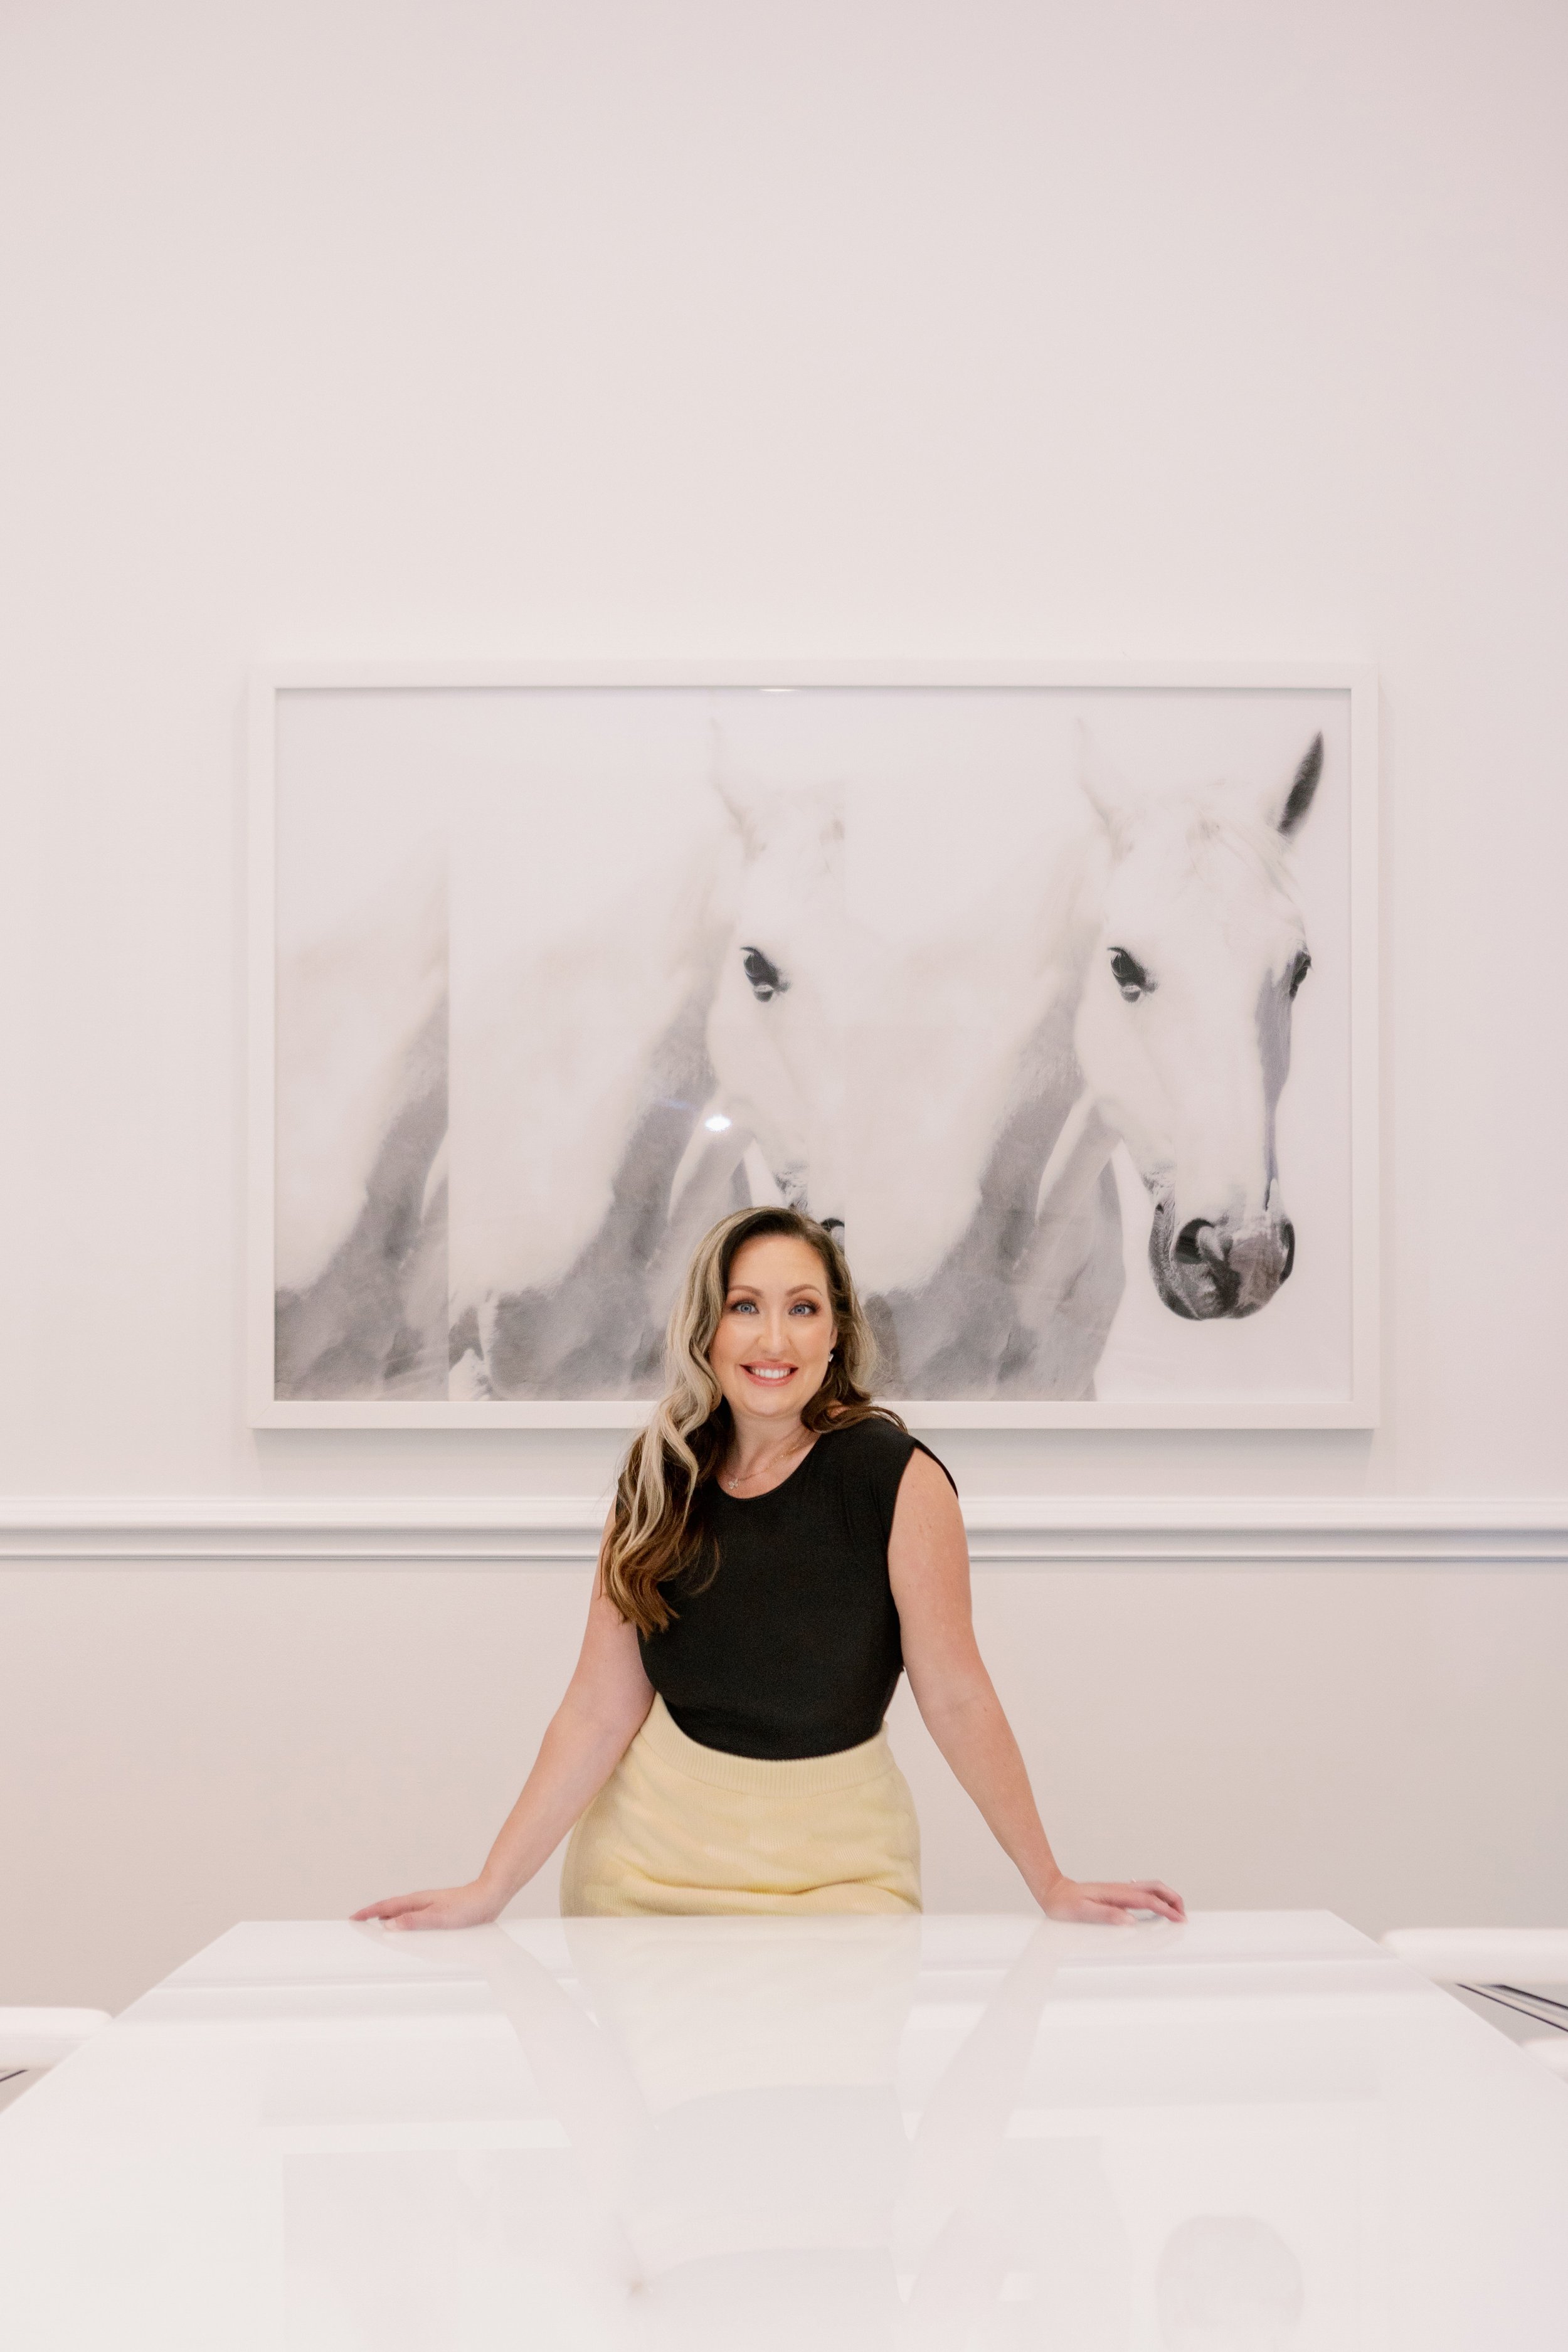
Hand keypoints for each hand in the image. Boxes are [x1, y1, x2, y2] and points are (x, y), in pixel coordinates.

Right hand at [351, 1881, 502, 1931]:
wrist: (489, 1897)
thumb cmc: (467, 1907)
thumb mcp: (438, 1917)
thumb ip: (413, 1921)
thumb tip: (388, 1925)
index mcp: (416, 1902)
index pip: (386, 1907)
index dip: (368, 1913)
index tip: (353, 1918)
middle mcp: (420, 1903)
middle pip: (390, 1910)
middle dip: (373, 1917)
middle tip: (358, 1925)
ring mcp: (428, 1908)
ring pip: (402, 1915)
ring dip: (388, 1921)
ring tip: (376, 1930)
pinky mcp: (438, 1914)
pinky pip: (414, 1919)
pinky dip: (404, 1925)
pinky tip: (407, 1933)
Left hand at [1038, 1876, 1184, 1924]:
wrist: (1054, 1893)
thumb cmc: (1065, 1904)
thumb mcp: (1083, 1912)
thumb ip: (1107, 1915)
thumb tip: (1130, 1920)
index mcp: (1117, 1894)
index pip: (1149, 1900)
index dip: (1167, 1909)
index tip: (1179, 1919)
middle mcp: (1121, 1889)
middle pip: (1155, 1887)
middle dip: (1173, 1898)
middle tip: (1182, 1914)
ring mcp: (1119, 1890)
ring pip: (1150, 1887)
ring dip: (1166, 1897)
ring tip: (1175, 1911)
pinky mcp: (1116, 1893)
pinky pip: (1142, 1892)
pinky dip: (1156, 1897)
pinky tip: (1155, 1907)